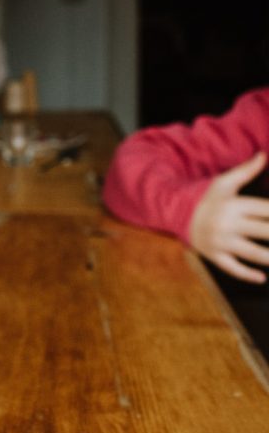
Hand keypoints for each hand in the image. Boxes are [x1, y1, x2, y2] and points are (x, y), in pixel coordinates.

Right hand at [189, 152, 268, 282]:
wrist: (174, 212)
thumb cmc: (205, 197)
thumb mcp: (223, 182)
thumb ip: (246, 170)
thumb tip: (264, 154)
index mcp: (233, 205)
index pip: (267, 210)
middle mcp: (228, 224)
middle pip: (265, 232)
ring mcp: (220, 241)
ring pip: (253, 253)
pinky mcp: (213, 255)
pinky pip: (232, 268)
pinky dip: (247, 275)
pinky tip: (262, 278)